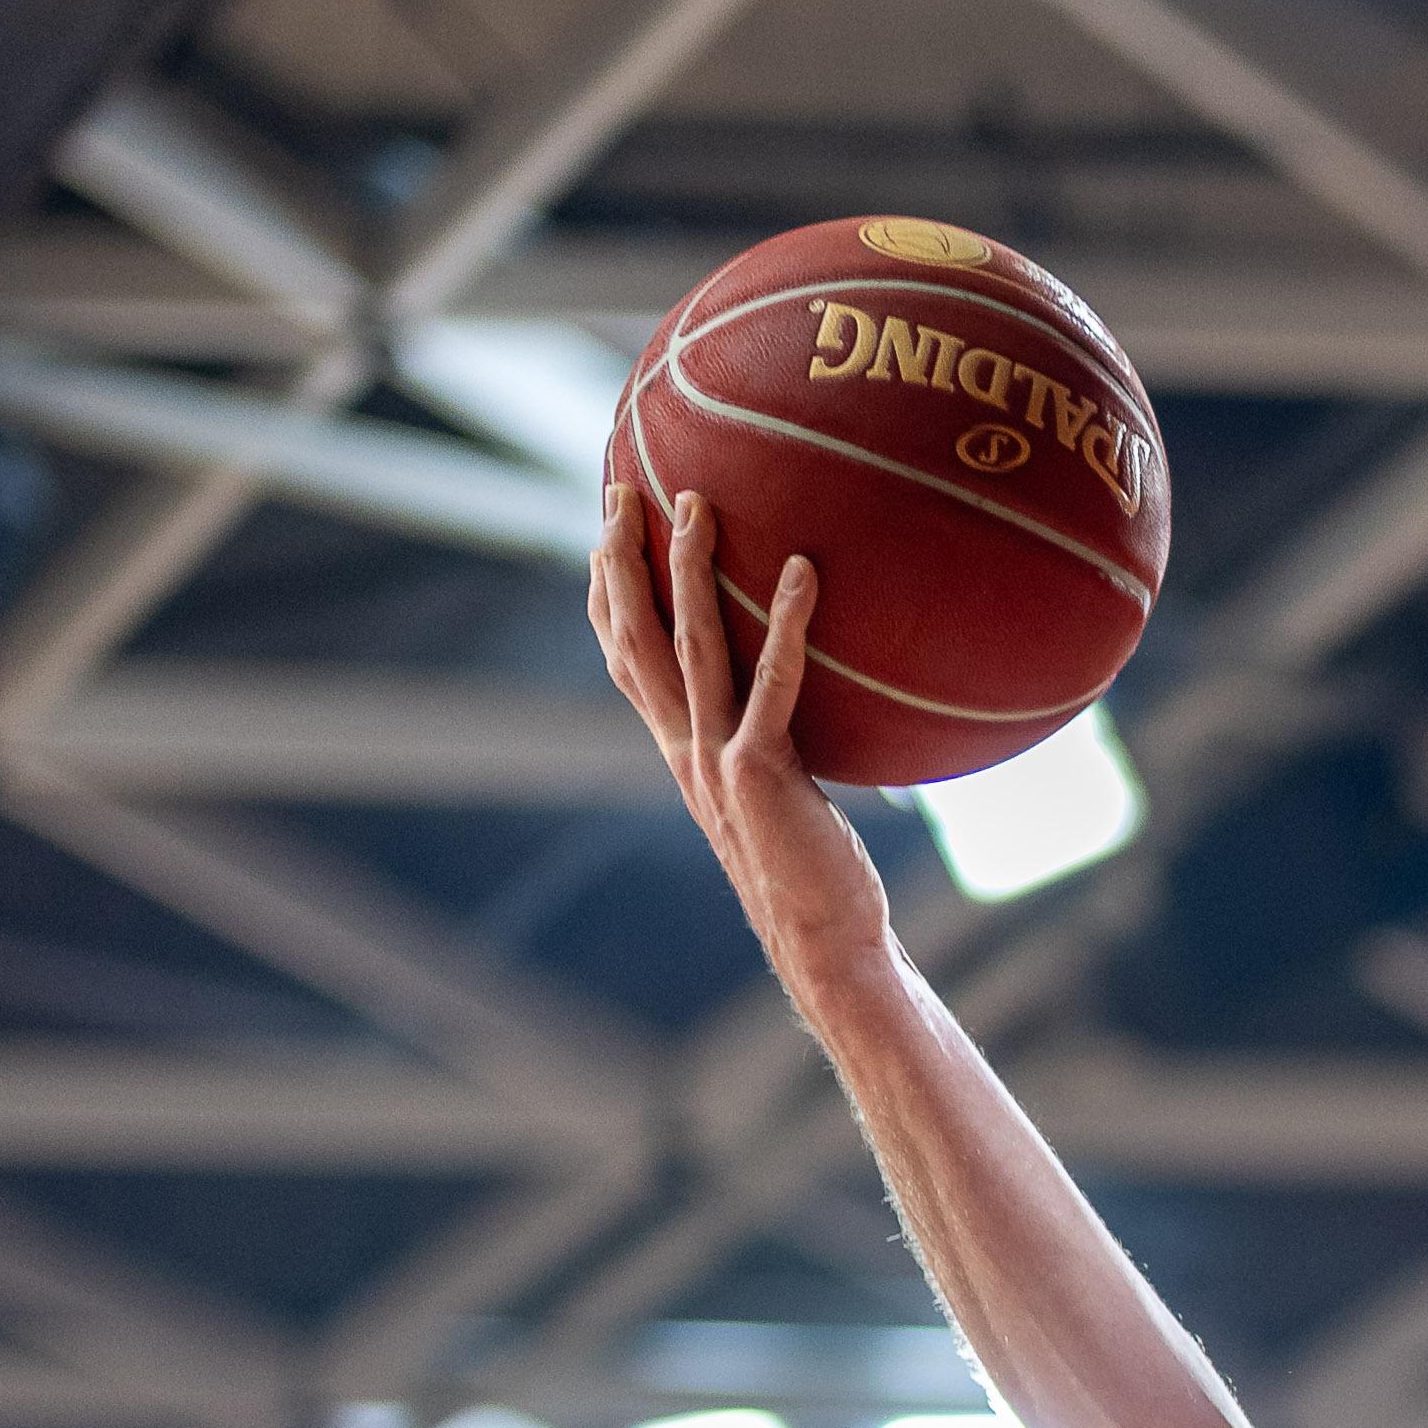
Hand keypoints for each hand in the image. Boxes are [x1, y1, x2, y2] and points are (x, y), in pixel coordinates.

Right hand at [587, 484, 891, 988]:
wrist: (822, 940)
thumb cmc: (812, 869)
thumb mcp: (777, 795)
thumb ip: (769, 744)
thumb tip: (800, 701)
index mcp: (681, 751)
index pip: (626, 659)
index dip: (608, 594)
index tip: (605, 531)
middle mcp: (685, 749)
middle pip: (636, 639)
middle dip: (624, 562)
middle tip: (622, 488)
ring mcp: (718, 760)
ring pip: (691, 648)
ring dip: (690, 572)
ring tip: (698, 504)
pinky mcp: (763, 773)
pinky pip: (776, 684)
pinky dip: (787, 624)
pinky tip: (806, 571)